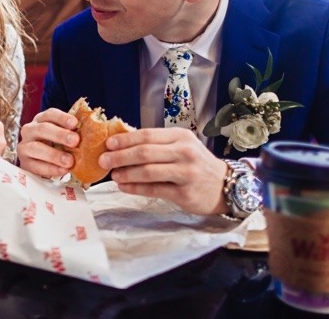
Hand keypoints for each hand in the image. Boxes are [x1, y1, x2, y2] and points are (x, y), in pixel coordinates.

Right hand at [16, 108, 78, 177]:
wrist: (44, 164)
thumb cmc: (58, 146)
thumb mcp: (64, 136)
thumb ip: (74, 132)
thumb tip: (92, 131)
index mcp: (41, 119)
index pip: (50, 114)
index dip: (62, 118)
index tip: (75, 123)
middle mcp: (30, 130)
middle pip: (43, 129)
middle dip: (60, 134)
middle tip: (75, 141)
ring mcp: (24, 146)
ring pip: (36, 148)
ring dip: (54, 154)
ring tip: (69, 161)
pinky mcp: (24, 163)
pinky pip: (36, 166)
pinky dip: (50, 169)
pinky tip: (63, 171)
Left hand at [99, 127, 229, 215]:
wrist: (224, 185)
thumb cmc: (197, 164)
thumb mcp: (182, 146)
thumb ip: (157, 144)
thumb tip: (123, 144)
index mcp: (180, 137)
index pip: (147, 135)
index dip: (125, 140)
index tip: (108, 144)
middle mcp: (184, 152)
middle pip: (144, 153)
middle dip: (120, 156)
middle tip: (103, 160)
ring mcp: (185, 173)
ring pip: (148, 171)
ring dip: (126, 173)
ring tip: (113, 175)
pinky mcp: (184, 193)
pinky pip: (154, 189)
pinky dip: (135, 188)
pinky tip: (124, 186)